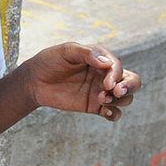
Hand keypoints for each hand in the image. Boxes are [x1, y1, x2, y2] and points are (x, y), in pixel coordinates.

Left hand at [26, 42, 141, 120]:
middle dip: (130, 87)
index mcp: (99, 59)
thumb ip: (85, 53)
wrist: (34, 81)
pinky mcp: (95, 106)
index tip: (107, 83)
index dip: (116, 75)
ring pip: (125, 98)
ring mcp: (101, 91)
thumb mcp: (64, 51)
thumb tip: (107, 63)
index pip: (117, 67)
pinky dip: (115, 114)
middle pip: (132, 81)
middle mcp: (104, 75)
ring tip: (101, 100)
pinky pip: (114, 113)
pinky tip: (106, 112)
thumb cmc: (49, 61)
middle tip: (117, 92)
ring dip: (120, 100)